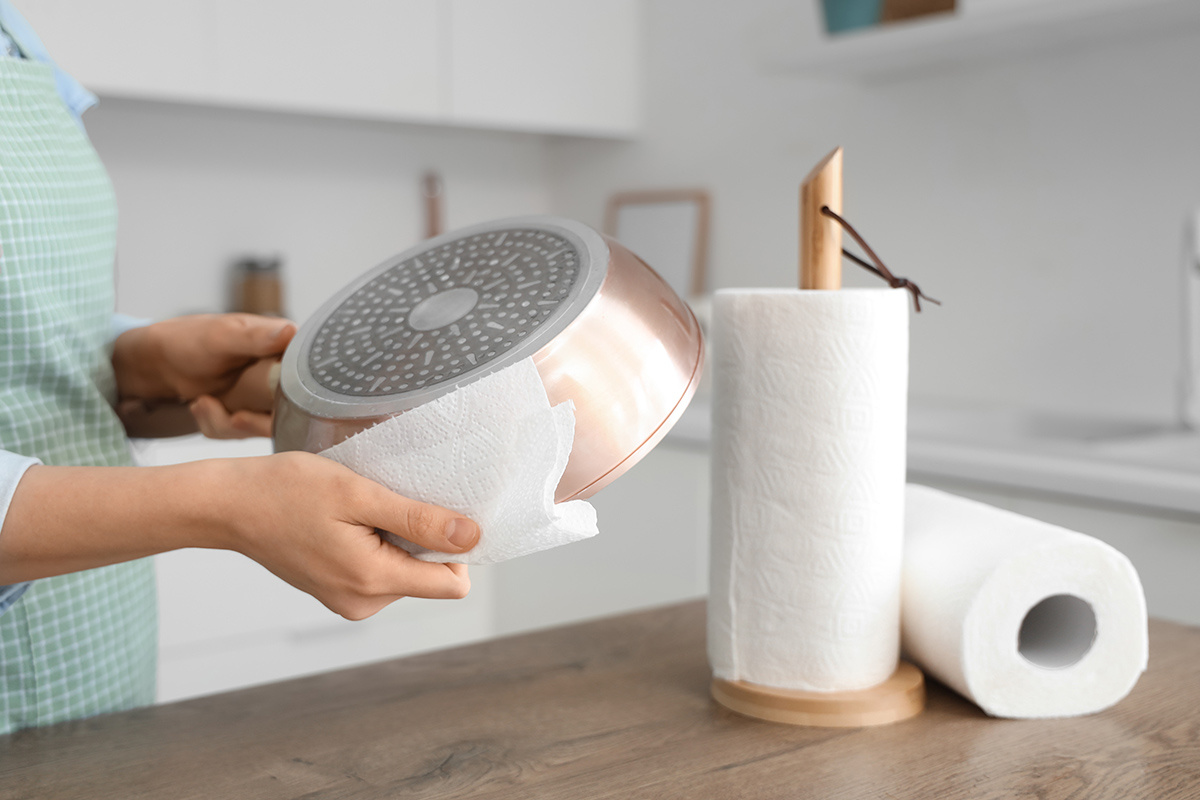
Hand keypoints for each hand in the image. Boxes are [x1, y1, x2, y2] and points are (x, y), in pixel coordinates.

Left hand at [113, 314, 295, 438]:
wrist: (157, 362)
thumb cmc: (189, 339)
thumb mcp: (222, 336)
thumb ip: (256, 338)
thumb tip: (291, 332)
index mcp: (289, 349)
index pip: (312, 382)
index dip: (293, 402)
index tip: (260, 409)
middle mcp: (286, 375)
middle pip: (291, 414)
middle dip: (251, 422)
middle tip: (230, 416)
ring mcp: (268, 398)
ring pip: (264, 428)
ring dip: (227, 423)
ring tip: (201, 403)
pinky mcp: (252, 415)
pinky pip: (244, 434)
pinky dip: (218, 426)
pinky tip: (202, 406)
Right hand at [221, 452, 478, 618]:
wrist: (228, 505)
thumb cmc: (286, 491)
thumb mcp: (359, 494)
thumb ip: (418, 519)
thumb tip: (472, 538)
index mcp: (373, 582)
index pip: (453, 583)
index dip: (455, 547)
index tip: (433, 511)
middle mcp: (363, 603)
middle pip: (430, 576)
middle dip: (419, 537)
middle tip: (381, 502)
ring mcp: (348, 601)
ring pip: (405, 572)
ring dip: (394, 538)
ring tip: (357, 511)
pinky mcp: (338, 592)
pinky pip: (380, 571)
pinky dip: (375, 544)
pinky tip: (346, 521)